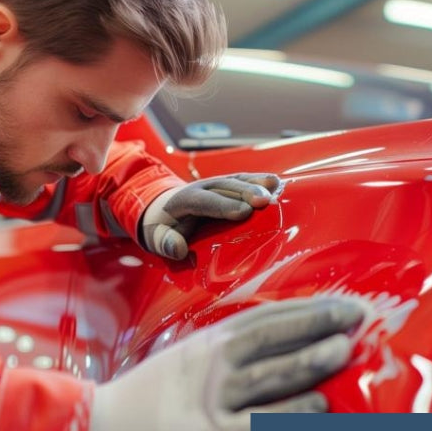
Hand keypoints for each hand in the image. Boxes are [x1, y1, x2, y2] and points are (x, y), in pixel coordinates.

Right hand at [85, 296, 364, 430]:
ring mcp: (209, 398)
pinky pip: (256, 423)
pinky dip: (289, 414)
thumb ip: (216, 360)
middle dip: (317, 324)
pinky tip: (319, 406)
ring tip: (346, 349)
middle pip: (270, 337)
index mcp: (204, 344)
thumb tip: (260, 357)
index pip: (263, 318)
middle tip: (358, 315)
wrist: (93, 430)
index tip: (341, 303)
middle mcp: (210, 364)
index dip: (305, 309)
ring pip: (267, 375)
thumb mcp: (178, 367)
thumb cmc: (137, 402)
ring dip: (308, 360)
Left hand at [141, 173, 283, 260]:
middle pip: (225, 187)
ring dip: (256, 183)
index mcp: (183, 199)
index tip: (244, 212)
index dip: (224, 205)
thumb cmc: (161, 228)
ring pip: (236, 180)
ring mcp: (215, 184)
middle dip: (246, 192)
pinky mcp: (227, 186)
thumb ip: (164, 243)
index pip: (204, 201)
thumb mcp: (155, 238)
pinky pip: (243, 181)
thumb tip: (178, 250)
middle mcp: (201, 187)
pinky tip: (277, 184)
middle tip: (265, 201)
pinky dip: (259, 181)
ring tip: (276, 188)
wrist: (162, 209)